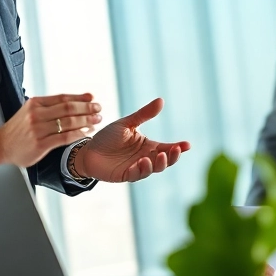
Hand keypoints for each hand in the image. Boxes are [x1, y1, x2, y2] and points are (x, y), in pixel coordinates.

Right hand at [0, 93, 101, 166]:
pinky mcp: (40, 144)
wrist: (0, 147)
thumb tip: (71, 102)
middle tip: (99, 109)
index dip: (80, 98)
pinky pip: (64, 137)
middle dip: (87, 108)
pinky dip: (78, 134)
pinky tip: (86, 133)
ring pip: (68, 122)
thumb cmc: (17, 130)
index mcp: (34, 103)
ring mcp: (38, 129)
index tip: (92, 98)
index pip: (62, 98)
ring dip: (86, 120)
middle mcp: (36, 114)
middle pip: (68, 108)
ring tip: (96, 120)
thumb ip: (47, 107)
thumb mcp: (28, 112)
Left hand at [75, 98, 190, 182]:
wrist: (87, 150)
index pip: (167, 147)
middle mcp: (145, 158)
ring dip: (158, 164)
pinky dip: (141, 170)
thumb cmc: (107, 137)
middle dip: (172, 157)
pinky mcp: (125, 175)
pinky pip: (137, 175)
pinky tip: (142, 162)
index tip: (187, 145)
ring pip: (153, 169)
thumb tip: (161, 100)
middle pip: (164, 160)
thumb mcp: (127, 124)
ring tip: (158, 155)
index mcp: (148, 146)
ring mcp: (136, 168)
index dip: (178, 147)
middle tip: (175, 150)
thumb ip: (144, 115)